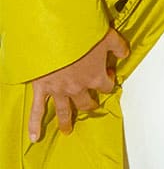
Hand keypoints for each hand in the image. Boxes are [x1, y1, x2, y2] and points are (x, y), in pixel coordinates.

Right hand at [29, 27, 129, 141]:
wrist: (55, 31)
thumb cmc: (82, 33)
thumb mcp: (108, 36)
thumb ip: (119, 47)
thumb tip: (124, 54)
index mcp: (95, 76)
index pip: (106, 86)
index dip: (109, 81)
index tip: (108, 74)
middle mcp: (77, 87)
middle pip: (86, 102)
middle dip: (90, 105)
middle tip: (91, 106)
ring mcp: (58, 90)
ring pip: (64, 110)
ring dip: (66, 121)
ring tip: (67, 130)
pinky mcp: (41, 88)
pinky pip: (37, 110)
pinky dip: (34, 124)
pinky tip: (34, 137)